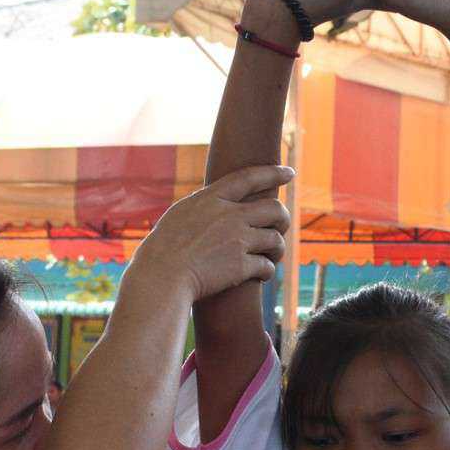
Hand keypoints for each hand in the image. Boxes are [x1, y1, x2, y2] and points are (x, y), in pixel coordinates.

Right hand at [130, 165, 292, 302]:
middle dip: (283, 219)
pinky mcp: (242, 266)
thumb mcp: (179, 216)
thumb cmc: (162, 249)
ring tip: (270, 257)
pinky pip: (267, 266)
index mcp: (211, 199)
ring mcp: (238, 240)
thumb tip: (213, 202)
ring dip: (276, 250)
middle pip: (275, 209)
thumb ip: (202, 207)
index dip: (272, 173)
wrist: (161, 276)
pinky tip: (260, 276)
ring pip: (276, 239)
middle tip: (279, 228)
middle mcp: (230, 215)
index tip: (289, 172)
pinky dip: (267, 272)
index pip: (249, 178)